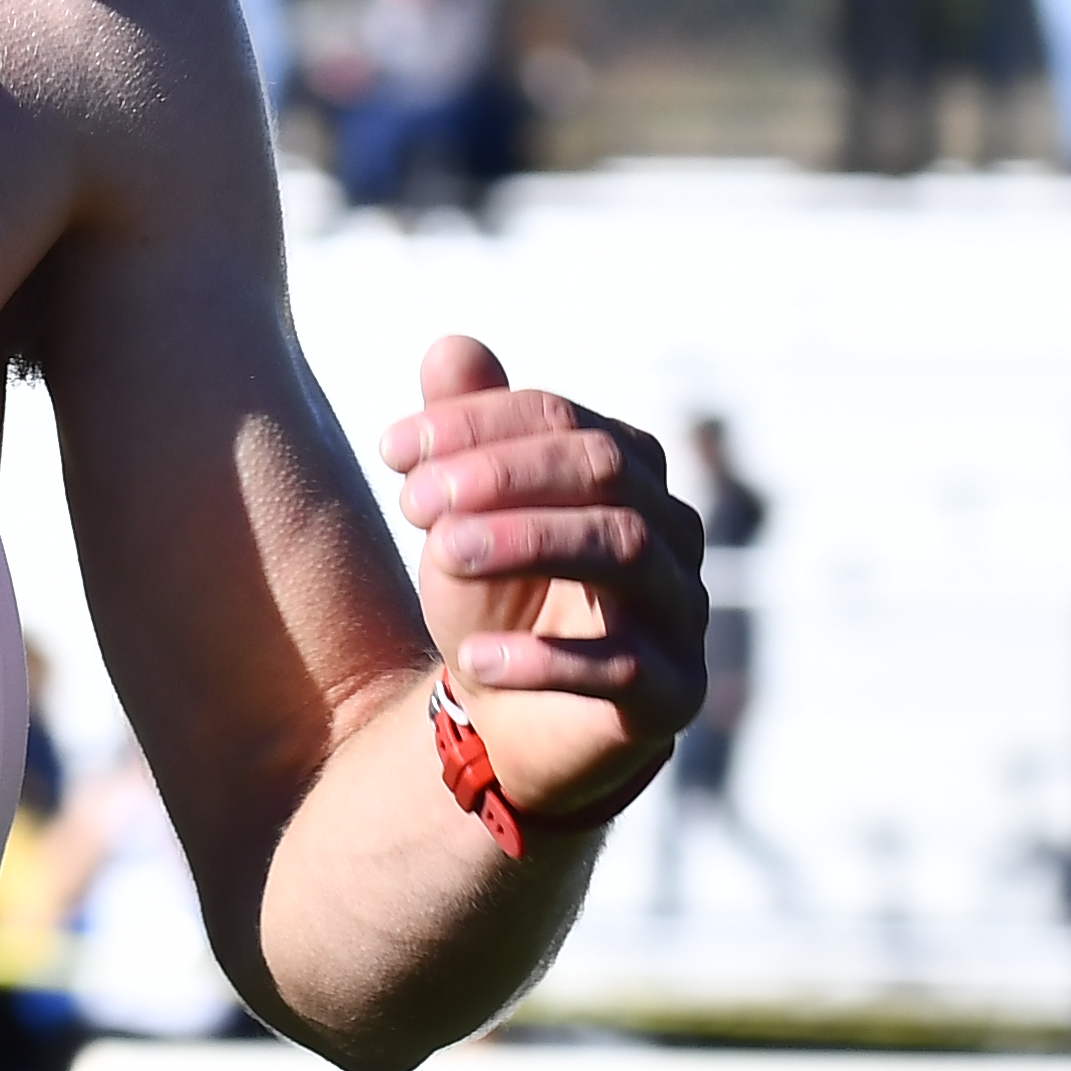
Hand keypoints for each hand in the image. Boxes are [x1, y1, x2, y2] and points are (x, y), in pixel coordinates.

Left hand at [377, 334, 709, 834]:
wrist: (514, 722)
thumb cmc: (496, 600)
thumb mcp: (464, 517)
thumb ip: (465, 436)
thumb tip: (450, 347)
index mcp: (625, 470)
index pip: (562, 418)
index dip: (477, 424)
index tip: (390, 449)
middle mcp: (668, 529)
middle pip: (604, 471)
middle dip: (504, 476)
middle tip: (413, 499)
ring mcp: (680, 610)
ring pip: (624, 550)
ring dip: (526, 541)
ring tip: (442, 552)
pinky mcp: (674, 692)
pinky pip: (628, 667)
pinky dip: (547, 661)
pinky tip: (471, 662)